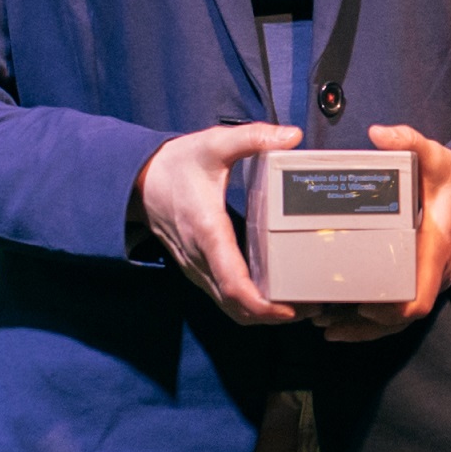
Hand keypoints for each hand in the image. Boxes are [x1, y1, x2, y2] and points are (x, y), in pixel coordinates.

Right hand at [133, 123, 305, 323]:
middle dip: (273, 315)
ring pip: (230, 308)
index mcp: (207, 231)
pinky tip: (275, 296)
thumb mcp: (213, 144)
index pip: (232, 283)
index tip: (289, 309)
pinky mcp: (199, 270)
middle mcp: (201, 258)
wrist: (139, 181)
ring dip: (263, 315)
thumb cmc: (177, 164)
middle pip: (236, 306)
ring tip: (300, 307)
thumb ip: (252, 137)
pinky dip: (249, 306)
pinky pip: (224, 299)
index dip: (261, 304)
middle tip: (311, 309)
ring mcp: (197, 268)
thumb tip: (291, 136)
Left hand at [305, 126, 450, 339]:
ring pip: (399, 320)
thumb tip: (378, 133)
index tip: (360, 306)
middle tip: (322, 319)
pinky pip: (402, 308)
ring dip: (364, 328)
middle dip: (363, 324)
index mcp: (435, 248)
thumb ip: (410, 142)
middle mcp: (436, 272)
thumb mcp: (437, 156)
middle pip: (401, 318)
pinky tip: (346, 320)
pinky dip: (375, 320)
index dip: (390, 310)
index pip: (419, 298)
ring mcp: (432, 279)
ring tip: (326, 326)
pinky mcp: (426, 278)